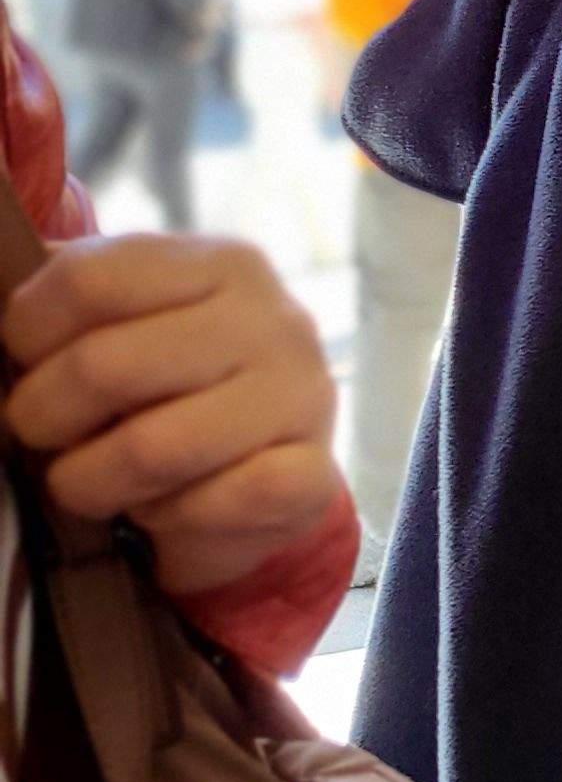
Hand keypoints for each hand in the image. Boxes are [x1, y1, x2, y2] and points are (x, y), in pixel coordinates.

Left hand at [3, 234, 345, 595]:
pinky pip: (213, 503)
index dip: (26, 333)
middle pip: (106, 366)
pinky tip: (165, 505)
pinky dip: (167, 516)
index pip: (86, 281)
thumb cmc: (171, 386)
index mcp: (221, 265)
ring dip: (91, 481)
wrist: (264, 469)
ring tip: (89, 480)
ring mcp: (302, 396)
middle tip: (41, 433)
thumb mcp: (128, 319)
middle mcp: (273, 321)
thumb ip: (72, 292)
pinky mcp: (312, 474)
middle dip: (43, 417)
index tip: (24, 360)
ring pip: (153, 449)